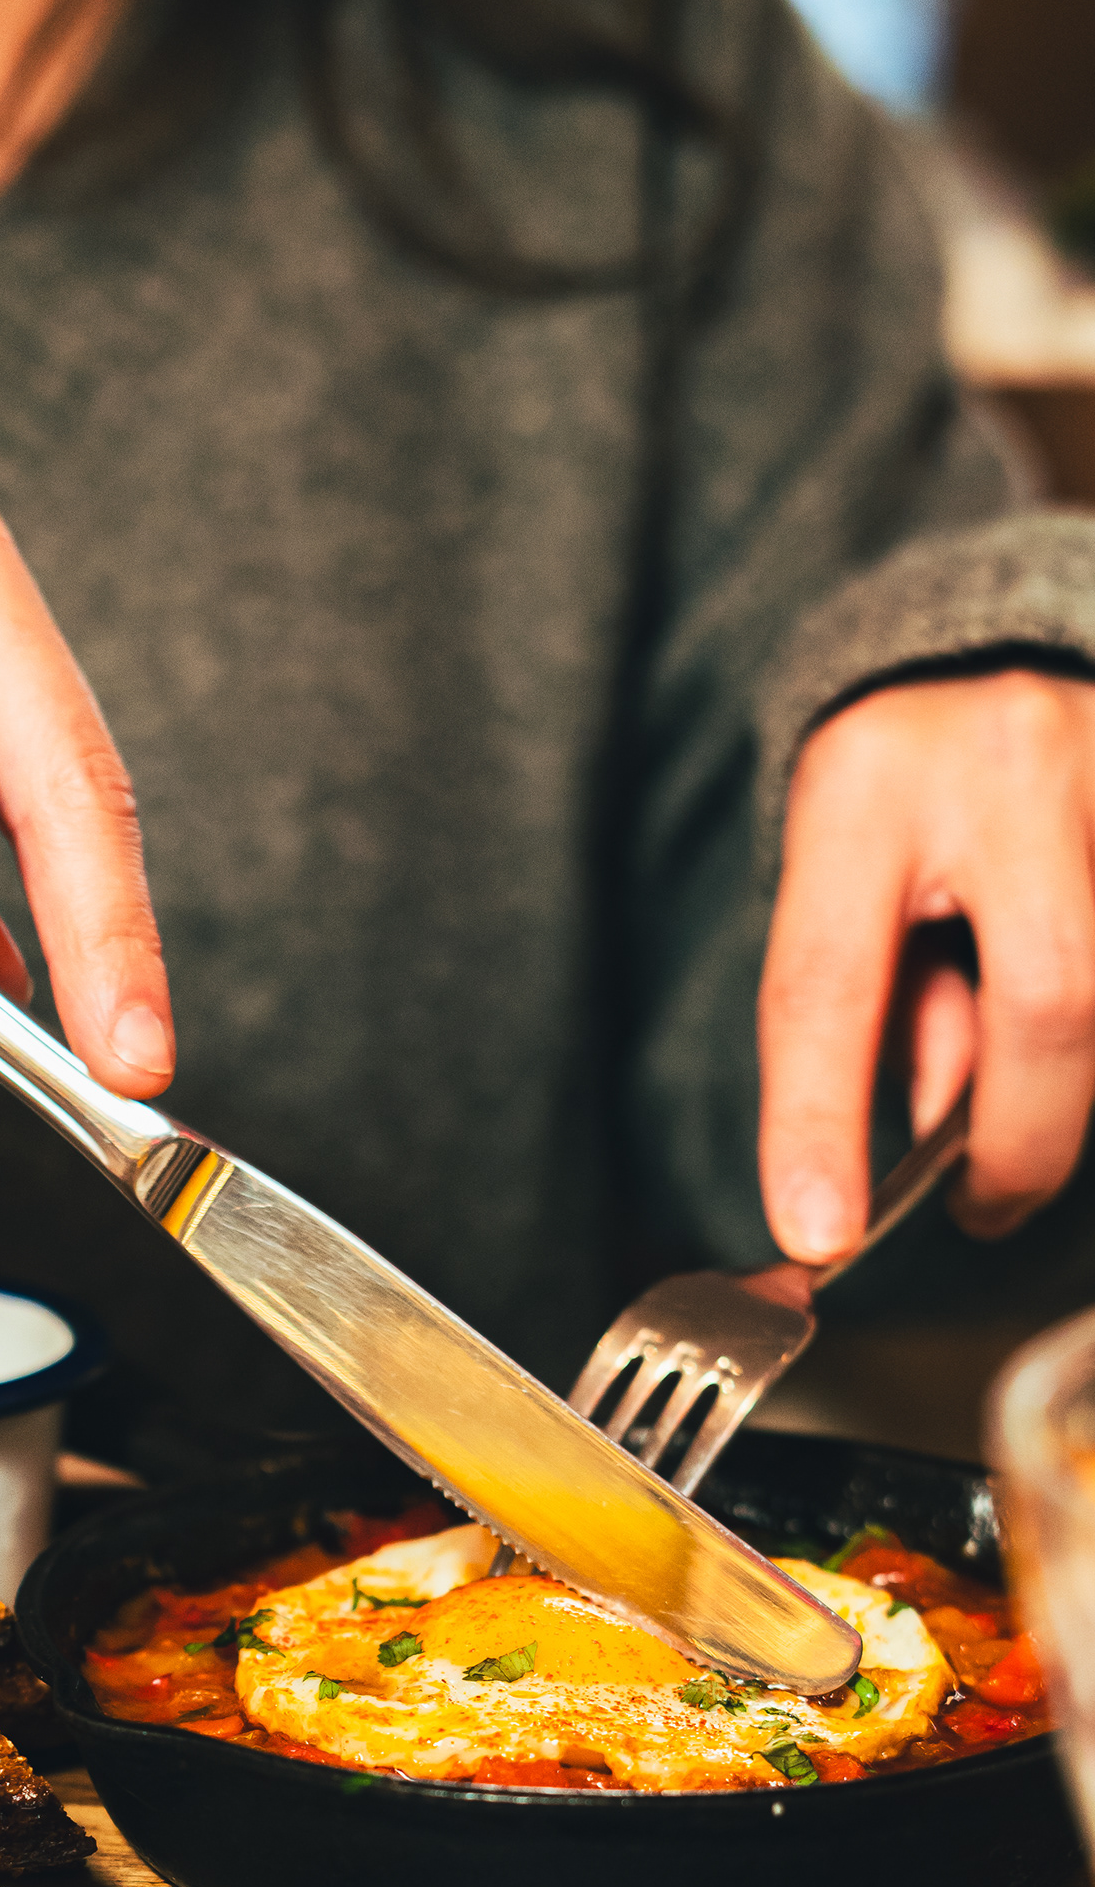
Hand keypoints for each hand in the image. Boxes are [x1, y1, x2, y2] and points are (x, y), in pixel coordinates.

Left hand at [758, 671, 1094, 1258]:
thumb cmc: (900, 790)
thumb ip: (875, 1008)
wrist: (988, 652)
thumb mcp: (842, 878)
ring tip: (1021, 1087)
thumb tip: (939, 1136)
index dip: (820, 1123)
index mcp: (867, 787)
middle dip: (1021, 1138)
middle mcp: (1005, 766)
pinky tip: (1059, 1043)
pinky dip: (1092, 1036)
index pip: (830, 984)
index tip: (819, 1233)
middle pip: (1051, 998)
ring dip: (1065, 1080)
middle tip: (981, 1202)